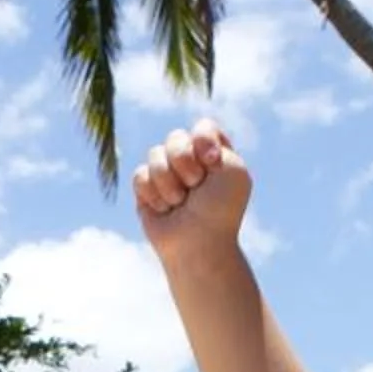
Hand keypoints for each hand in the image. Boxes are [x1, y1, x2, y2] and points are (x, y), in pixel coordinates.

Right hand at [132, 120, 250, 261]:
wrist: (197, 244)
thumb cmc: (219, 210)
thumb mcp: (232, 170)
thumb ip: (213, 141)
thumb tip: (176, 149)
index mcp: (215, 153)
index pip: (202, 127)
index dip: (203, 141)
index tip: (212, 163)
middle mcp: (191, 160)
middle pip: (175, 137)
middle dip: (185, 163)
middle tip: (196, 187)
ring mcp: (167, 173)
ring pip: (155, 155)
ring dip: (170, 184)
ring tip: (180, 204)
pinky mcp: (146, 189)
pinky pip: (140, 175)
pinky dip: (154, 195)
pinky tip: (165, 211)